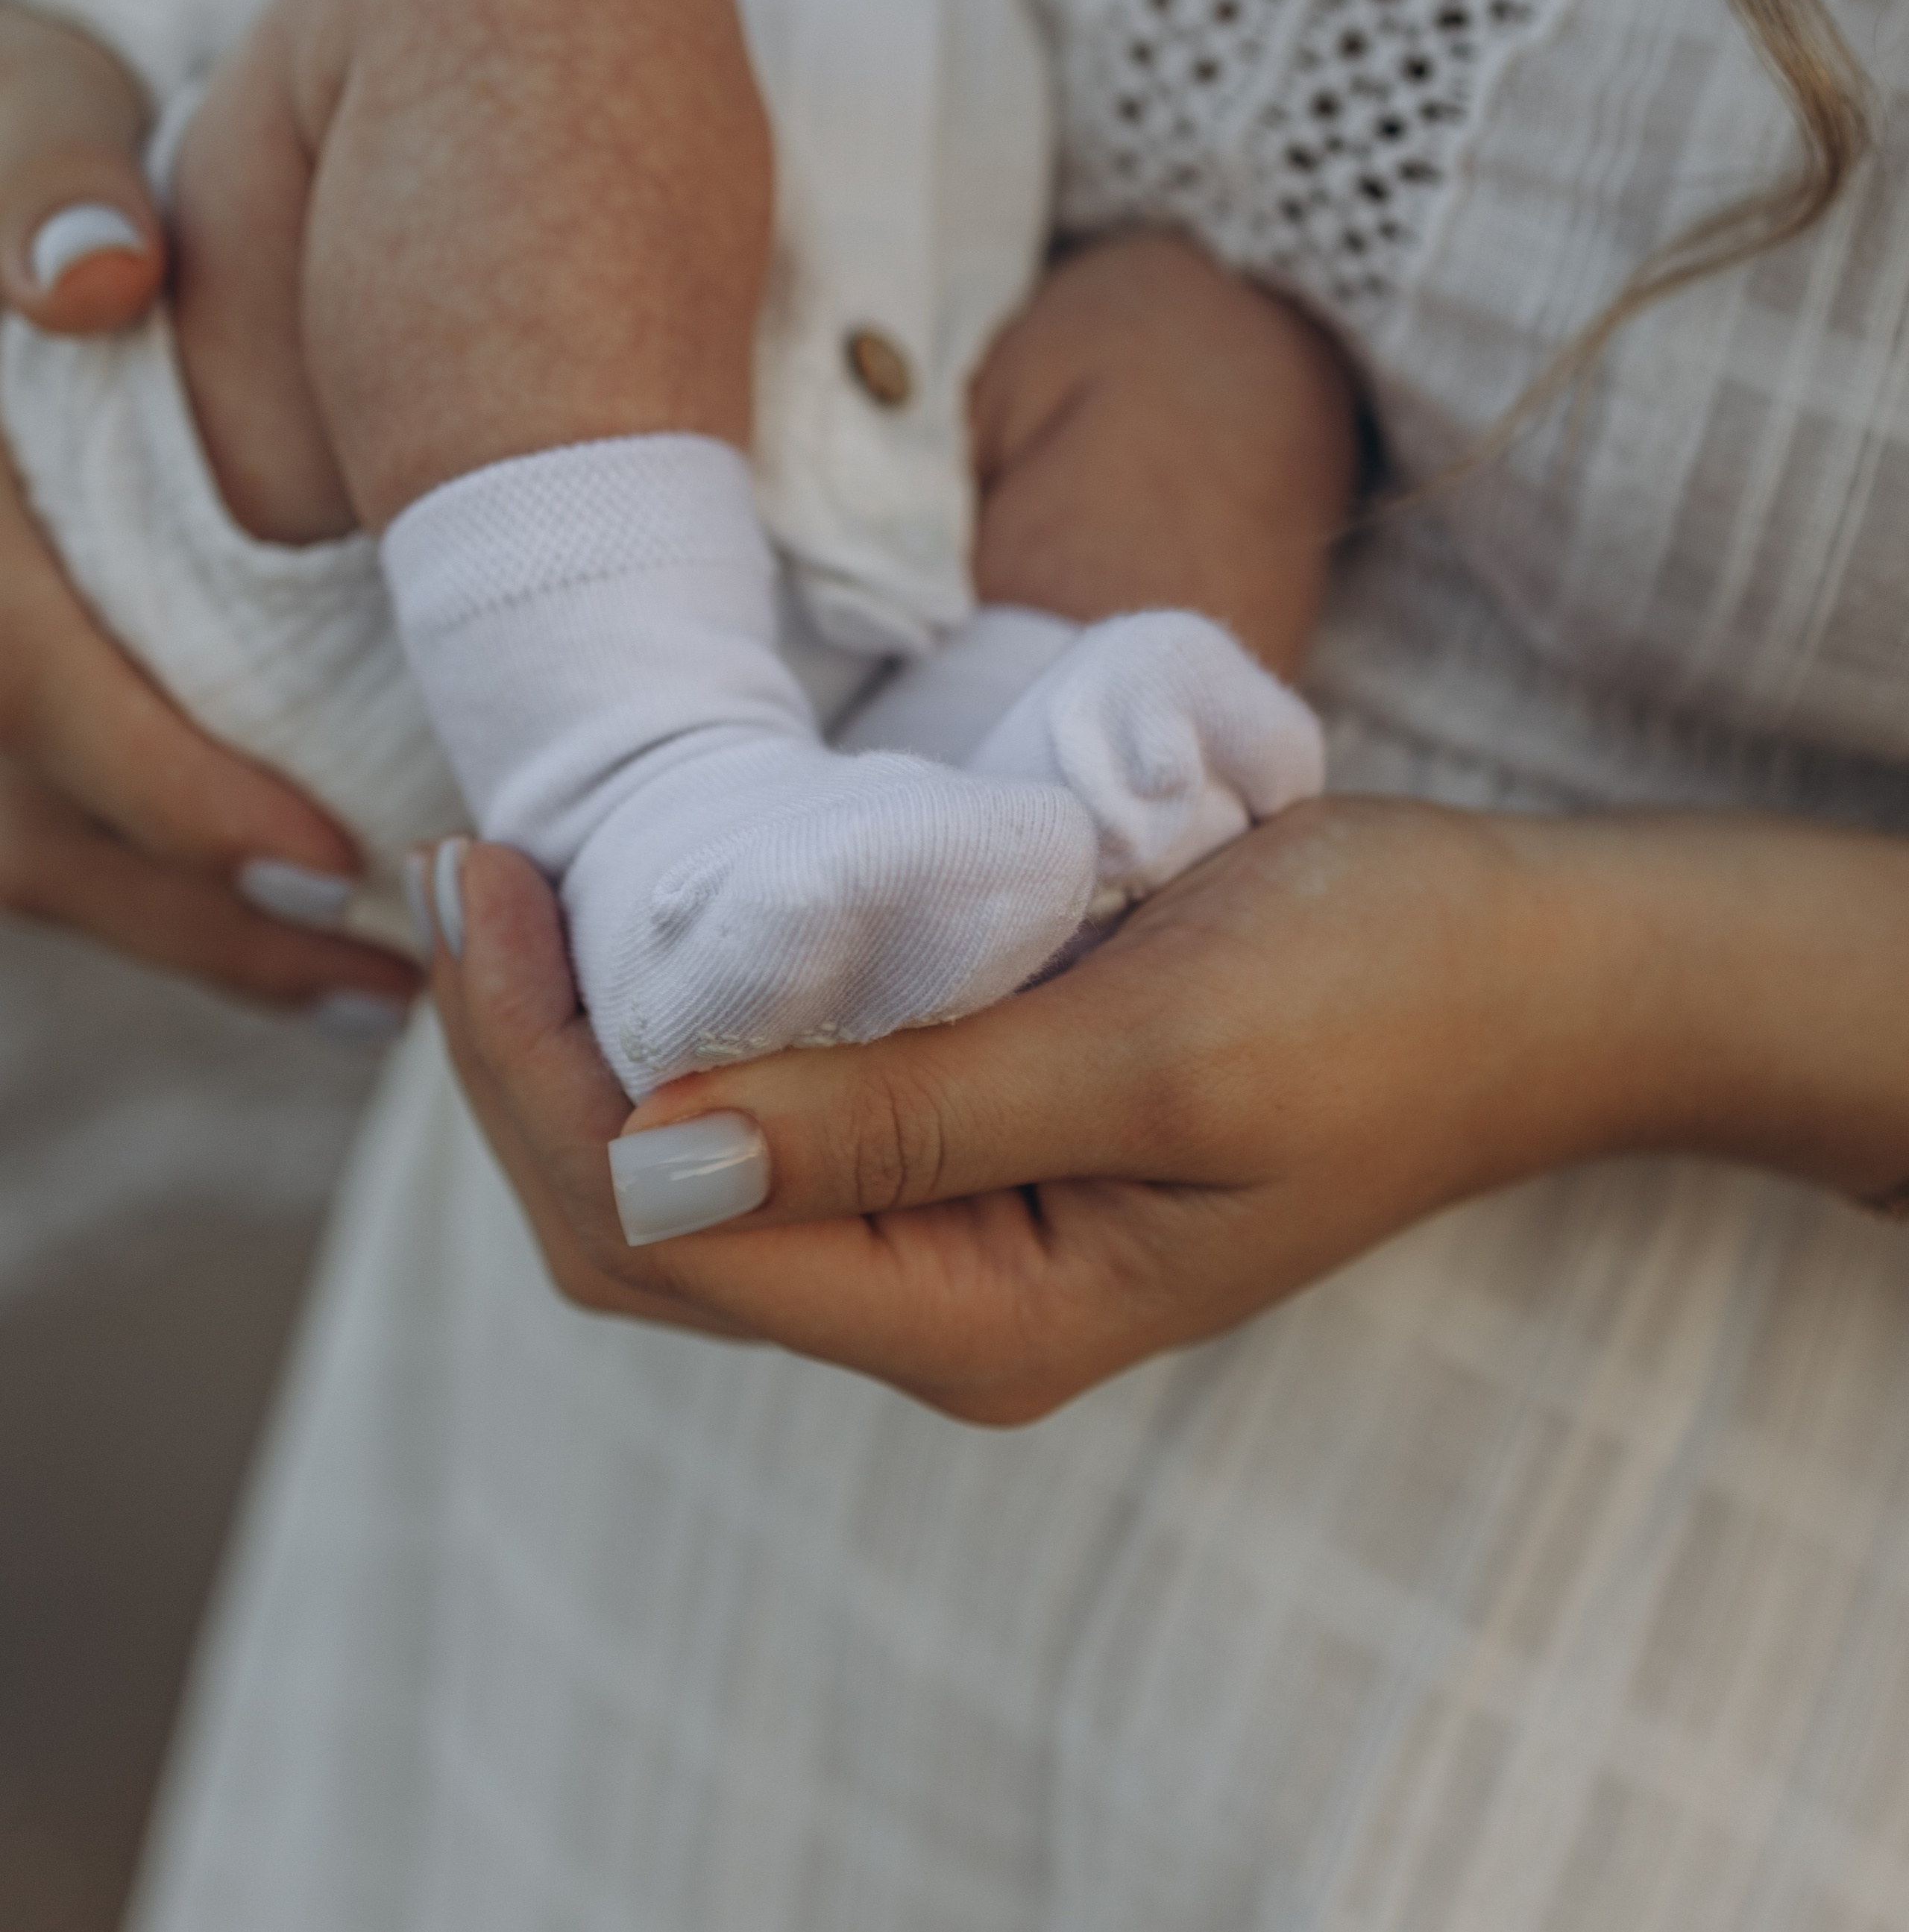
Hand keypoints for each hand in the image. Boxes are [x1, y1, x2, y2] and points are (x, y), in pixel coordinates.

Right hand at [0, 13, 417, 999]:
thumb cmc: (15, 119)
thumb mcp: (23, 102)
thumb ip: (45, 180)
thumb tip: (100, 278)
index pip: (26, 679)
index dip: (169, 786)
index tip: (335, 860)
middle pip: (27, 819)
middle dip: (200, 914)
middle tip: (389, 973)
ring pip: (28, 850)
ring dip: (190, 931)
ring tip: (367, 986)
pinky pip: (40, 823)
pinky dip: (160, 888)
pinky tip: (289, 926)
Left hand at [429, 801, 1642, 1418]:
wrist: (1540, 977)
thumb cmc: (1383, 993)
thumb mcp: (1155, 1048)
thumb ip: (913, 1116)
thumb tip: (653, 1151)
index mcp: (981, 1318)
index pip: (661, 1226)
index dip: (533, 1068)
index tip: (488, 877)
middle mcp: (943, 1303)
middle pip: (641, 1223)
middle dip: (524, 1058)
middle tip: (471, 864)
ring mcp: (959, 1233)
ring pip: (690, 1171)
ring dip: (588, 1037)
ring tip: (527, 880)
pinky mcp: (980, 1147)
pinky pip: (777, 1114)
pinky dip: (688, 1018)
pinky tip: (654, 913)